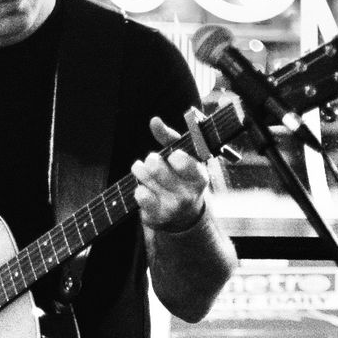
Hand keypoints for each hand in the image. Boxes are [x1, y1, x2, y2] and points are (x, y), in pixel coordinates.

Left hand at [132, 115, 207, 232]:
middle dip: (151, 160)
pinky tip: (143, 187)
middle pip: (157, 168)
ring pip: (145, 180)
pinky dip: (138, 187)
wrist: (184, 216)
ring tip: (142, 168)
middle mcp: (187, 195)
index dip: (175, 158)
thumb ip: (169, 137)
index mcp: (199, 177)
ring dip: (140, 170)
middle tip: (152, 159)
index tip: (173, 156)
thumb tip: (154, 121)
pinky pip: (139, 194)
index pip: (186, 164)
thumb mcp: (183, 157)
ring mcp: (172, 208)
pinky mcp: (157, 217)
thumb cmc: (182, 178)